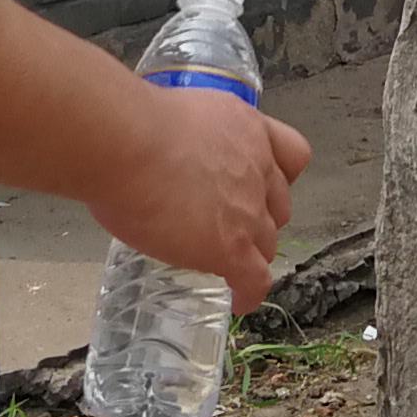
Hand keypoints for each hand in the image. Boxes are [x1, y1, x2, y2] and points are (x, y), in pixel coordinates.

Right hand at [90, 82, 314, 312]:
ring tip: (228, 264)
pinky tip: (237, 300)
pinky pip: (254, 280)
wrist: (126, 142)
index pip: (291, 154)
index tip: (258, 184)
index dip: (277, 175)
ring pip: (267, 243)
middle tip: (229, 226)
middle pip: (278, 204)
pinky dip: (248, 293)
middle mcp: (257, 166)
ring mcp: (249, 210)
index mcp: (246, 128)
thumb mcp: (172, 115)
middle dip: (260, 216)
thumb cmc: (129, 122)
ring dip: (251, 253)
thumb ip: (183, 137)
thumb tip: (156, 153)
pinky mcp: (231, 247)